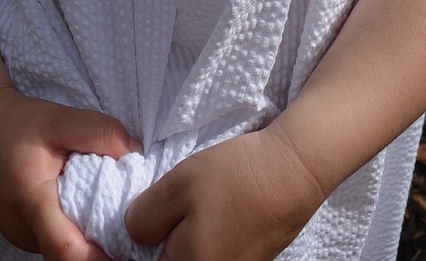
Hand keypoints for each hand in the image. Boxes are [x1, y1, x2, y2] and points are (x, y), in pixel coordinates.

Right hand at [0, 86, 139, 260]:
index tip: (132, 245)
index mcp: (31, 204)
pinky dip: (74, 225)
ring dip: (88, 234)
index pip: (68, 252)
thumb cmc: (12, 122)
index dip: (103, 257)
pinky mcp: (20, 230)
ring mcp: (20, 235)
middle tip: (132, 221)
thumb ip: (100, 133)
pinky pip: (53, 237)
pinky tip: (88, 201)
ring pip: (62, 247)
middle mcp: (23, 231)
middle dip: (103, 244)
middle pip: (70, 255)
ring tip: (111, 205)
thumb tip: (136, 155)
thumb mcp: (59, 117)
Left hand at [125, 128, 324, 260]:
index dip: (138, 240)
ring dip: (183, 237)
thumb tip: (133, 233)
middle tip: (168, 205)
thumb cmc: (233, 179)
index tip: (147, 215)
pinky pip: (211, 254)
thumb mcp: (174, 188)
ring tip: (194, 204)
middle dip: (161, 239)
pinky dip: (205, 235)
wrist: (292, 173)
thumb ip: (141, 219)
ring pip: (191, 256)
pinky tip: (214, 208)